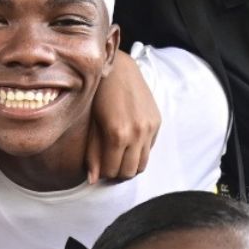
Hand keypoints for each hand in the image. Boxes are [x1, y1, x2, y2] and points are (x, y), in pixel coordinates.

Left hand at [87, 49, 160, 182]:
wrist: (118, 68)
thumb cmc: (98, 95)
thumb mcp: (91, 124)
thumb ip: (93, 153)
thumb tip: (92, 179)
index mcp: (117, 134)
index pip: (112, 171)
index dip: (103, 174)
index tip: (98, 169)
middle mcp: (137, 133)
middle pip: (129, 172)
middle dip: (117, 173)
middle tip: (108, 166)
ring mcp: (149, 127)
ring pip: (142, 164)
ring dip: (129, 166)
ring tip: (118, 158)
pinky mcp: (156, 122)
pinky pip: (150, 149)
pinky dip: (139, 152)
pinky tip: (128, 143)